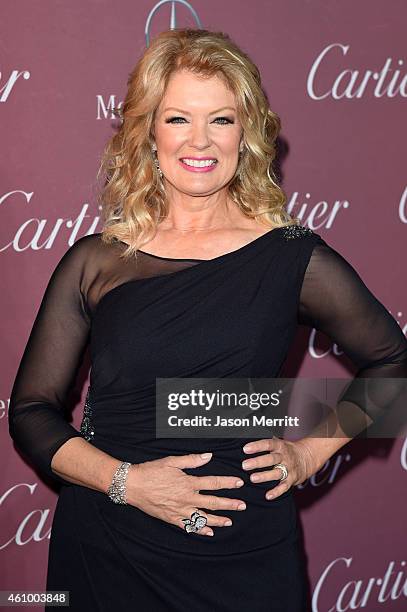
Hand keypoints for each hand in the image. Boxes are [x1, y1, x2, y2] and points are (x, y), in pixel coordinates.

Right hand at [125, 452, 246, 536]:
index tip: (239, 483)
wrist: (132, 485)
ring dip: (218, 520)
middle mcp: (186, 498)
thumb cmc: (151, 471)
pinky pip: (189, 526)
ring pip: (203, 517)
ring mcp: (179, 510)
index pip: (213, 483)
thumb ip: (192, 460)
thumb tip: (209, 456)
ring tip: (230, 521)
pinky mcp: (171, 518)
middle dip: (229, 504)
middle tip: (242, 506)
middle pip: (212, 502)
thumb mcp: (172, 461)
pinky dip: (200, 530)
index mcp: (188, 482)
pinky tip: (209, 532)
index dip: (227, 483)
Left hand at [241, 436, 318, 499]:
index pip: (268, 444)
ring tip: (252, 478)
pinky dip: (277, 492)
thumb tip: (249, 431)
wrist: (306, 458)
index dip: (257, 446)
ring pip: (276, 473)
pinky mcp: (292, 480)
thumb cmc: (286, 450)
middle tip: (244, 465)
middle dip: (258, 462)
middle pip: (271, 459)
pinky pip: (284, 487)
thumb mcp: (278, 442)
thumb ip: (266, 439)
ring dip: (265, 476)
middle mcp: (284, 457)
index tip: (245, 449)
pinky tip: (268, 496)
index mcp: (280, 446)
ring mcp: (289, 469)